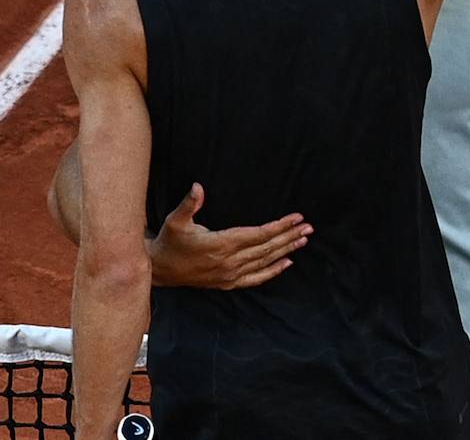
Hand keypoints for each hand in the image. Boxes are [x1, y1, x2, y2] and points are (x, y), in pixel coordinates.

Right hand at [149, 183, 311, 289]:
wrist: (161, 270)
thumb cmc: (170, 242)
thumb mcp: (175, 220)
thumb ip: (189, 204)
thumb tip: (198, 187)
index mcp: (221, 244)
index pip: (258, 235)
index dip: (279, 226)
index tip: (296, 218)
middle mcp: (229, 262)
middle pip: (267, 248)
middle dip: (289, 236)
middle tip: (308, 227)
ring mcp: (230, 275)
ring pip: (265, 261)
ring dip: (286, 250)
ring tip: (303, 240)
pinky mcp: (228, 283)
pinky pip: (256, 278)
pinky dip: (273, 271)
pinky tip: (287, 262)